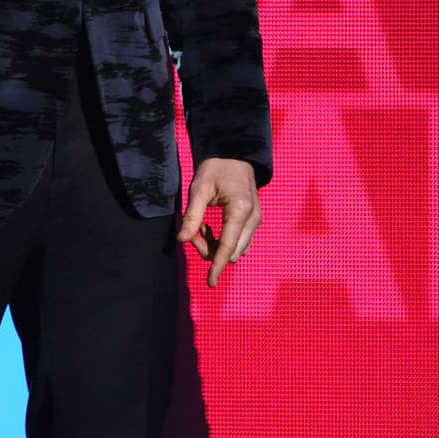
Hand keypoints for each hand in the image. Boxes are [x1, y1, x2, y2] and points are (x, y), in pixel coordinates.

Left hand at [177, 158, 260, 288]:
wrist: (234, 155)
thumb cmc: (215, 169)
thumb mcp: (198, 190)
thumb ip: (191, 217)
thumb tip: (182, 241)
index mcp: (239, 210)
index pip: (228, 247)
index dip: (218, 266)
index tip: (210, 282)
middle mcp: (252, 218)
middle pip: (232, 252)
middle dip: (210, 251)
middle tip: (193, 232)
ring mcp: (256, 220)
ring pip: (237, 249)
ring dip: (216, 246)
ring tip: (201, 226)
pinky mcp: (254, 221)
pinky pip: (239, 241)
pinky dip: (223, 241)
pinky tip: (210, 227)